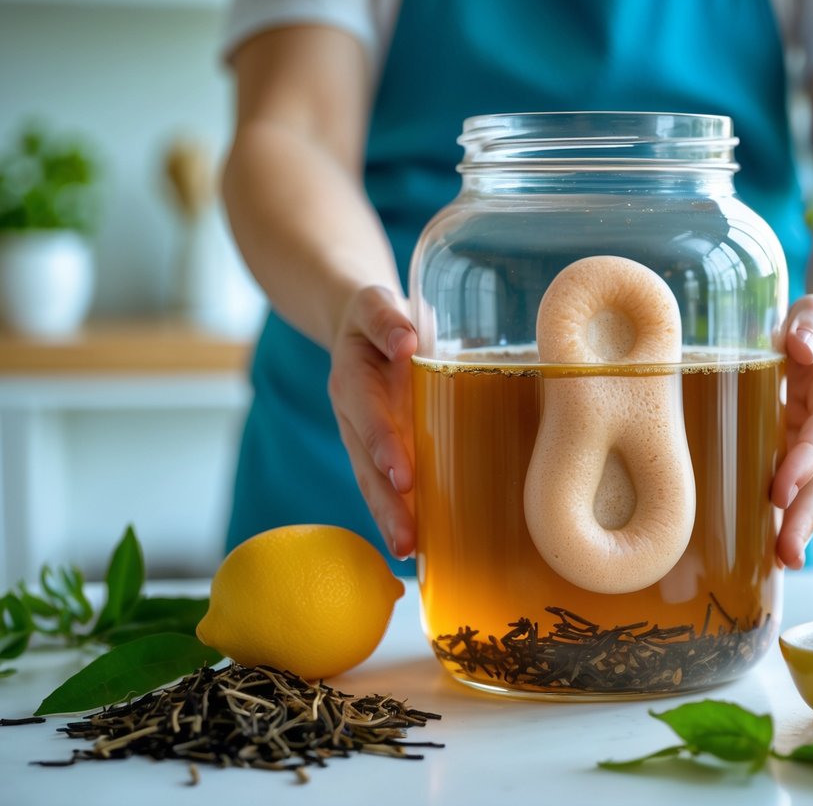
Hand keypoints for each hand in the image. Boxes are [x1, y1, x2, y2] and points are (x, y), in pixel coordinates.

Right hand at [327, 285, 417, 557]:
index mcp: (352, 379)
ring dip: (389, 517)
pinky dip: (397, 513)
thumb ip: (387, 319)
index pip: (367, 416)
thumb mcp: (376, 304)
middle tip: (406, 537)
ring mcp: (361, 436)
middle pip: (365, 464)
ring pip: (370, 482)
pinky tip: (417, 545)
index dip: (383, 445)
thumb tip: (407, 339)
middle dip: (385, 502)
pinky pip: (382, 484)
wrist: (356, 322)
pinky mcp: (376, 448)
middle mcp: (352, 414)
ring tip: (408, 551)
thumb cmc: (376, 316)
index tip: (402, 476)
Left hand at [771, 294, 812, 568]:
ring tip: (782, 561)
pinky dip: (784, 525)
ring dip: (800, 530)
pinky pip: (797, 498)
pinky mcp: (804, 466)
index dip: (806, 459)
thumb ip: (811, 320)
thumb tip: (798, 345)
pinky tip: (766, 556)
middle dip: (806, 515)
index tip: (782, 487)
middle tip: (786, 549)